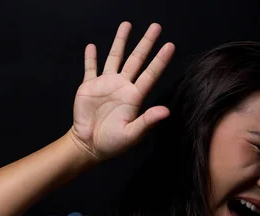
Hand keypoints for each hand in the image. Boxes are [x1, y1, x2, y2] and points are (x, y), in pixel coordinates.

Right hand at [69, 21, 174, 161]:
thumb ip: (147, 121)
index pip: (150, 74)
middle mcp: (122, 86)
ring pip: (115, 57)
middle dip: (146, 43)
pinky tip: (92, 46)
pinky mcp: (89, 87)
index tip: (170, 45)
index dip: (160, 60)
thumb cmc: (112, 144)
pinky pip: (90, 68)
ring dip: (120, 41)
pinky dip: (90, 58)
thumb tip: (165, 111)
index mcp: (134, 97)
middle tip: (156, 26)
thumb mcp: (131, 135)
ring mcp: (106, 84)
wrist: (89, 145)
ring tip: (126, 25)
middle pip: (136, 59)